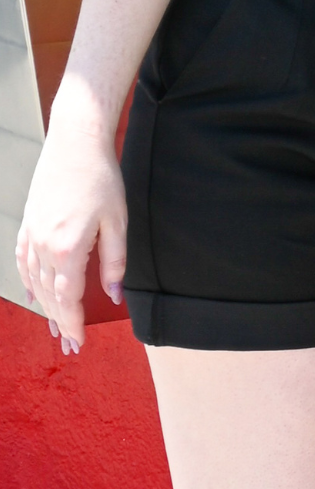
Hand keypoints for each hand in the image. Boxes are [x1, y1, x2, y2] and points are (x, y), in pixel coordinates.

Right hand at [15, 126, 126, 352]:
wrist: (76, 141)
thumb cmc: (101, 178)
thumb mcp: (117, 220)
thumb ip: (115, 262)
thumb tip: (114, 296)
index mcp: (69, 249)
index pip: (70, 299)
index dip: (75, 323)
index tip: (79, 344)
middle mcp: (45, 246)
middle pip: (50, 296)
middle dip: (61, 322)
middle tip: (69, 346)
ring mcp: (32, 234)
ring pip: (35, 282)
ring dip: (45, 307)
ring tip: (55, 328)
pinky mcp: (28, 222)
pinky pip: (23, 261)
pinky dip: (27, 282)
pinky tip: (33, 295)